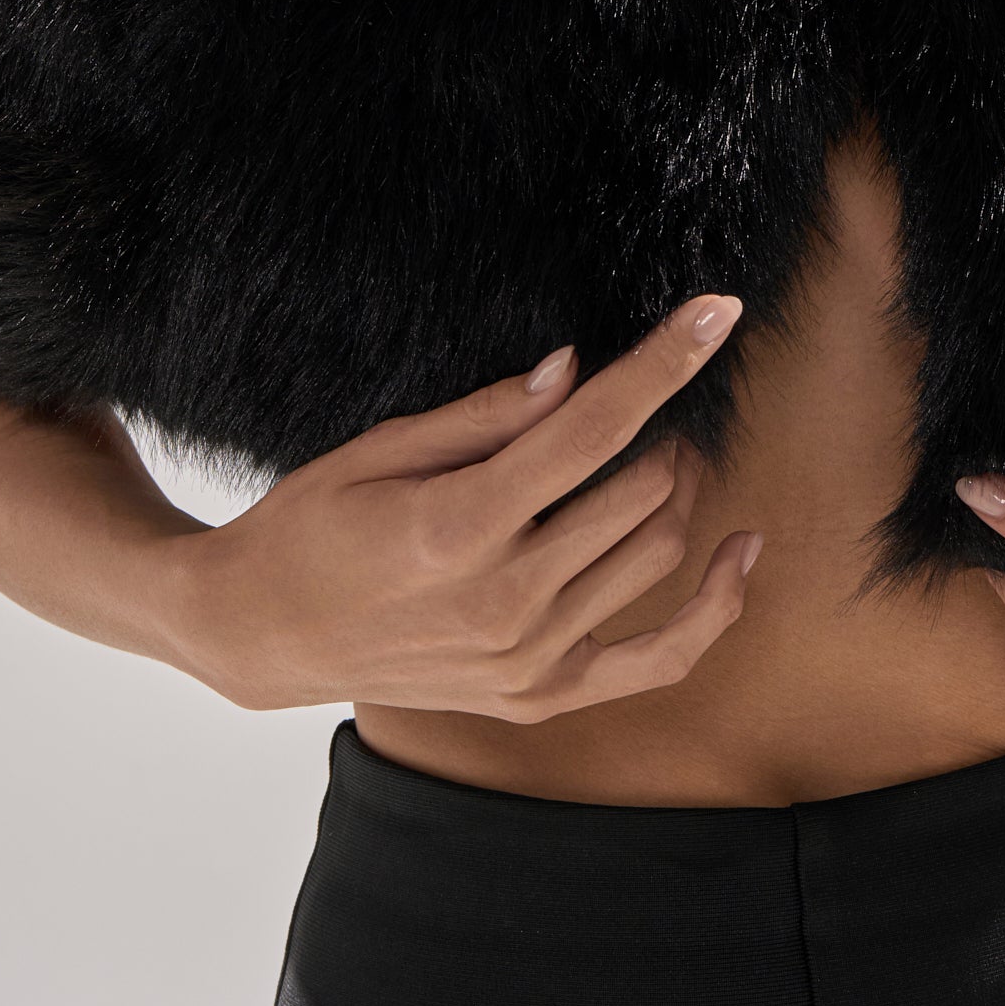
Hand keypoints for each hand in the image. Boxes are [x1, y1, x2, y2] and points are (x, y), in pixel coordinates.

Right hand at [178, 296, 761, 716]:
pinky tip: (741, 551)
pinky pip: (661, 658)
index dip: (663, 363)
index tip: (716, 310)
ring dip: (678, 489)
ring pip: (656, 554)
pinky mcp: (540, 696)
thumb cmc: (311, 525)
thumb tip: (575, 370)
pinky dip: (715, 606)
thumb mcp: (379, 449)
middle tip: (653, 391)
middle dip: (666, 425)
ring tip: (666, 451)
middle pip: (640, 490)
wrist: (263, 635)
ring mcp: (527, 660)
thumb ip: (485, 416)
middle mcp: (505, 602)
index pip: (593, 430)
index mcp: (459, 527)